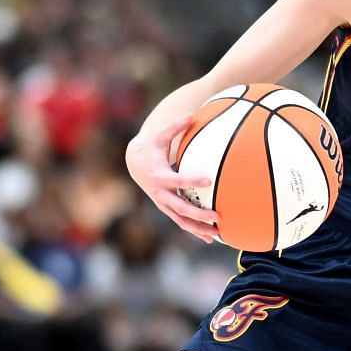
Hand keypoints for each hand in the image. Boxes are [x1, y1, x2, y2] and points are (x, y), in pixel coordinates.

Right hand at [126, 116, 218, 242]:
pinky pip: (180, 221)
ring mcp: (163, 203)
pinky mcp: (166, 207)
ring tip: (217, 234)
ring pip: (181, 220)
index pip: (177, 180)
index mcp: (159, 175)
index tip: (208, 180)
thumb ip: (175, 127)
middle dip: (199, 214)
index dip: (191, 181)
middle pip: (181, 207)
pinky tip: (209, 236)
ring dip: (198, 228)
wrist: (134, 162)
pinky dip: (193, 229)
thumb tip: (191, 114)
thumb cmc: (150, 146)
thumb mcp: (159, 135)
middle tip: (217, 216)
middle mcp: (160, 193)